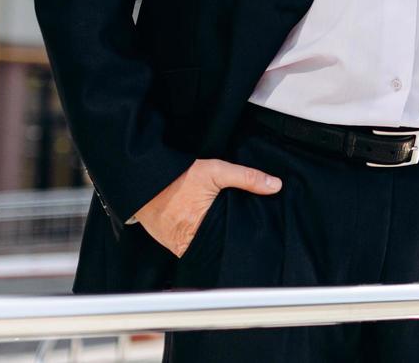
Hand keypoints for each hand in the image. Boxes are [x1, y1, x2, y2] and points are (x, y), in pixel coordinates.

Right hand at [133, 158, 281, 256]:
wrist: (144, 180)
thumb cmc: (177, 177)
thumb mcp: (215, 171)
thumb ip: (246, 178)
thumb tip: (274, 186)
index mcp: (199, 230)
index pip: (227, 243)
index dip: (240, 239)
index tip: (253, 238)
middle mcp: (186, 243)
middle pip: (216, 247)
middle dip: (228, 241)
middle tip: (239, 232)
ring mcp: (176, 245)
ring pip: (203, 248)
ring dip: (213, 240)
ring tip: (224, 231)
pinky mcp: (169, 243)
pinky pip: (189, 245)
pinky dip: (198, 238)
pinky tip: (206, 228)